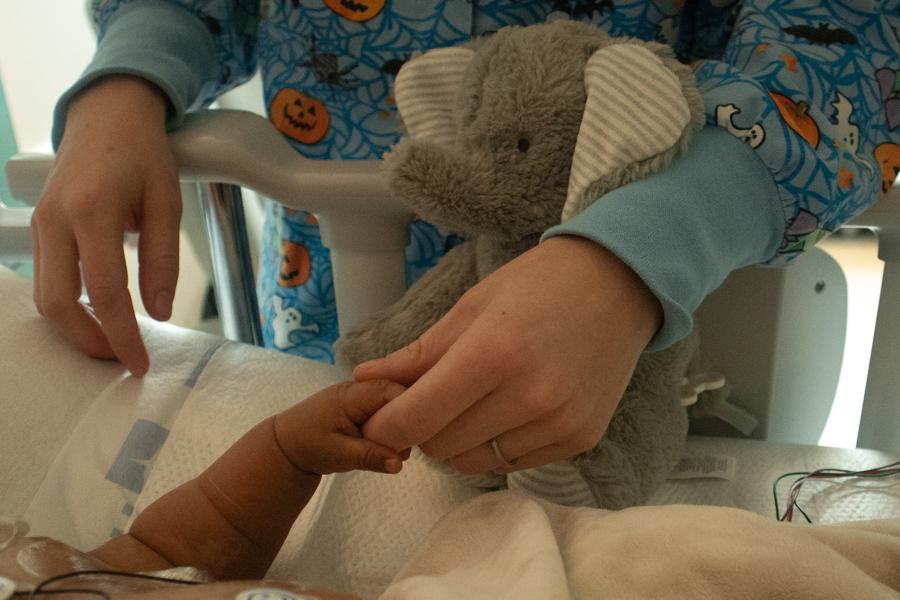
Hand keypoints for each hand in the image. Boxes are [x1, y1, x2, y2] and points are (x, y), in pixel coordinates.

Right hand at [31, 75, 181, 376]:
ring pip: (45, 296)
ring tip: (114, 342)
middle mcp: (56, 221)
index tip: (138, 364)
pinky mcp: (39, 228)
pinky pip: (44, 279)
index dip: (121, 335)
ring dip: (75, 328)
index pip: (105, 292)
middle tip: (124, 360)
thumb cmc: (143, 153)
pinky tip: (95, 316)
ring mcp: (41, 224)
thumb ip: (164, 259)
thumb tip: (159, 312)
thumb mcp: (168, 201)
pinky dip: (66, 307)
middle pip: (59, 303)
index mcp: (93, 212)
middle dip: (90, 341)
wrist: (107, 115)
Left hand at [275, 379, 410, 474]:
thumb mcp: (338, 455)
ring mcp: (362, 396)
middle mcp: (360, 389)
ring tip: (403, 448)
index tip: (421, 434)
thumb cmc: (308, 447)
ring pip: (394, 401)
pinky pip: (386, 408)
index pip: (393, 391)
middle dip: (409, 416)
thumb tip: (400, 462)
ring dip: (402, 421)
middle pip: (398, 392)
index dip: (412, 407)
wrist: (286, 446)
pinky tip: (395, 443)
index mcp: (353, 395)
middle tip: (411, 446)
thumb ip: (370, 456)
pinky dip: (394, 423)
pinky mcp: (363, 406)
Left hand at [354, 236, 662, 473]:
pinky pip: (514, 463)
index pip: (415, 420)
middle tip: (431, 398)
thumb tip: (363, 380)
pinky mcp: (580, 440)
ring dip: (459, 441)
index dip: (385, 425)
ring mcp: (558, 423)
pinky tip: (510, 408)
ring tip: (473, 401)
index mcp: (492, 354)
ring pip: (474, 462)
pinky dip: (498, 444)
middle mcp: (528, 397)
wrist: (618, 286)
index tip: (379, 416)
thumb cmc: (537, 286)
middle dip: (422, 429)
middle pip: (440, 448)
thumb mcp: (470, 308)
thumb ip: (416, 354)